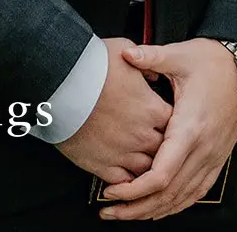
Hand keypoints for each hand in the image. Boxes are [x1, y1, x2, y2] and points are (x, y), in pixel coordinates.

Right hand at [55, 38, 172, 184]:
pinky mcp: (102, 165)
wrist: (60, 85)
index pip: (176, 124)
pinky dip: (128, 183)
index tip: (166, 120)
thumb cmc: (91, 66)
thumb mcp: (125, 53)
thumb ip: (146, 63)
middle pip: (165, 151)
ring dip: (148, 167)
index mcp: (151, 109)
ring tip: (145, 162)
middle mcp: (141, 135)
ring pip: (147, 170)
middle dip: (163, 148)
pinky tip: (127, 177)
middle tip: (158, 144)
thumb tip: (155, 72)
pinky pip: (123, 182)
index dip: (174, 123)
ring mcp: (122, 153)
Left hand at [98, 38, 236, 218]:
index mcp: (190, 127)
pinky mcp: (219, 157)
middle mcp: (204, 148)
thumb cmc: (214, 60)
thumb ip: (151, 57)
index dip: (133, 189)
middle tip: (109, 211)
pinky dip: (177, 204)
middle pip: (168, 194)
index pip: (161, 174)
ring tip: (127, 214)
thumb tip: (125, 54)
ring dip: (154, 210)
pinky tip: (160, 208)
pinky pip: (198, 191)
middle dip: (136, 208)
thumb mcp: (180, 55)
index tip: (110, 190)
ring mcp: (214, 156)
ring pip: (183, 197)